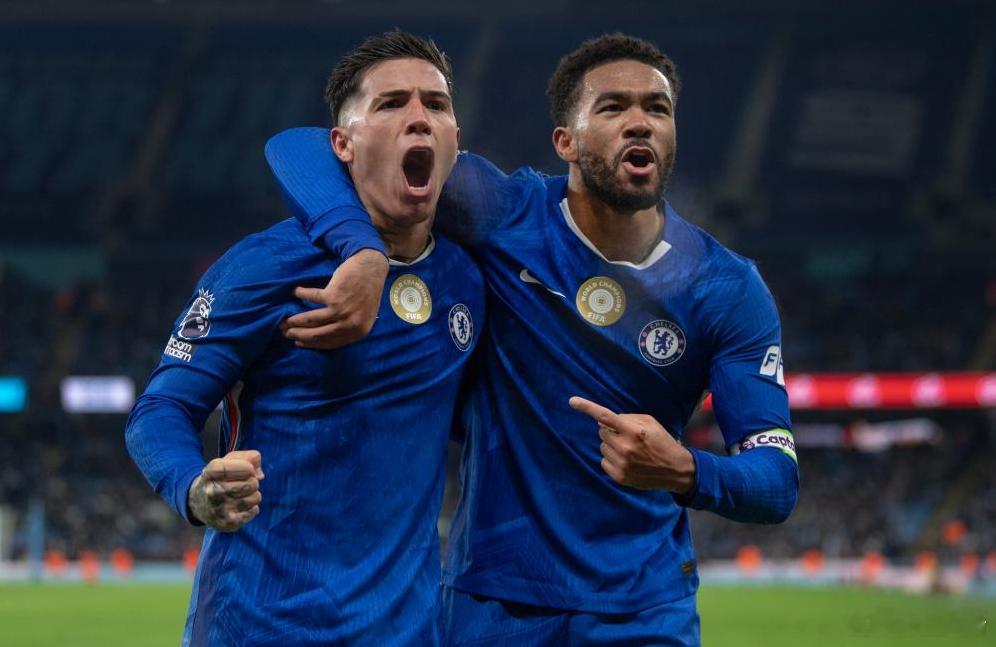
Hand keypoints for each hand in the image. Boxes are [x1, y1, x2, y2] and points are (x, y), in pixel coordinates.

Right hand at [188, 450, 264, 531]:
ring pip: (255, 498)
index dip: (250, 469)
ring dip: (253, 495)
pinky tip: (241, 506)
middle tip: (242, 484)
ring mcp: (220, 508)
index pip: (247, 468)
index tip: (244, 471)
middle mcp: (214, 490)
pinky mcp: (226, 523)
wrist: (197, 501)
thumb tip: (260, 474)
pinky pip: (253, 512)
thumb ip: (249, 458)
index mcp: (213, 471)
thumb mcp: (228, 460)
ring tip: (241, 495)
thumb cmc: (218, 477)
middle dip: (252, 482)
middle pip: (252, 484)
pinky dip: (252, 508)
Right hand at [280, 249, 388, 348]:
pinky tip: (296, 292)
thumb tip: (324, 336)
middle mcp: (350, 324)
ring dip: (295, 320)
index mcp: (358, 332)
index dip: (311, 343)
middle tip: (285, 332)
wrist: (371, 270)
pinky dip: (302, 294)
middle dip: (298, 334)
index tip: (298, 343)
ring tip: (284, 319)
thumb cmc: (366, 293)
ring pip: (312, 319)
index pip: (330, 343)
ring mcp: (341, 310)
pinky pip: (312, 297)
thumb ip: (348, 328)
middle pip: (318, 334)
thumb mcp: (363, 316)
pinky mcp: (334, 295)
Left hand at [569, 396, 694, 493]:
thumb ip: (625, 418)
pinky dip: (612, 459)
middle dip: (611, 432)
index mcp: (632, 430)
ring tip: (630, 450)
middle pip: (602, 432)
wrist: (675, 469)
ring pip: (602, 447)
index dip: (587, 407)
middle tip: (627, 437)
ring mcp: (621, 463)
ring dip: (611, 446)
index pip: (604, 416)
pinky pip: (603, 462)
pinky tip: (627, 461)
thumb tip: (600, 421)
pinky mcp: (619, 476)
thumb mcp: (649, 422)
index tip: (572, 401)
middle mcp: (625, 446)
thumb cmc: (661, 441)